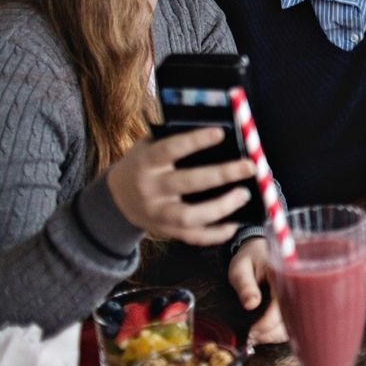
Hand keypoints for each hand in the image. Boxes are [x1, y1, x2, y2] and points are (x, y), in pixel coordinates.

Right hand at [107, 128, 255, 245]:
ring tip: (244, 194)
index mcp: (146, 163)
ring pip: (190, 216)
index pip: (170, 149)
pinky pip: (193, 237)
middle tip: (250, 167)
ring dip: (221, 207)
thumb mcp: (148, 146)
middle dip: (222, 174)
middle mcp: (150, 189)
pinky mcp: (166, 232)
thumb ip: (173, 138)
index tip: (221, 133)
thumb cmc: (142, 165)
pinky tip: (235, 224)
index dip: (195, 141)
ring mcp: (157, 214)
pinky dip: (216, 234)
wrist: (116, 200)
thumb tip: (216, 128)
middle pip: (188, 183)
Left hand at [228, 237, 286, 345]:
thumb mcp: (240, 267)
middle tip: (251, 338)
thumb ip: (245, 285)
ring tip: (256, 337)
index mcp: (284, 276)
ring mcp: (297, 294)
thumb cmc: (249, 258)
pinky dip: (280, 332)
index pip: (283, 304)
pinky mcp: (295, 302)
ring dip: (276, 335)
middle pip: (292, 317)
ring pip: (295, 323)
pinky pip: (293, 321)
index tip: (252, 332)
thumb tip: (251, 305)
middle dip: (271, 333)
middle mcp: (295, 286)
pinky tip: (265, 333)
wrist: (260, 249)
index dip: (268, 323)